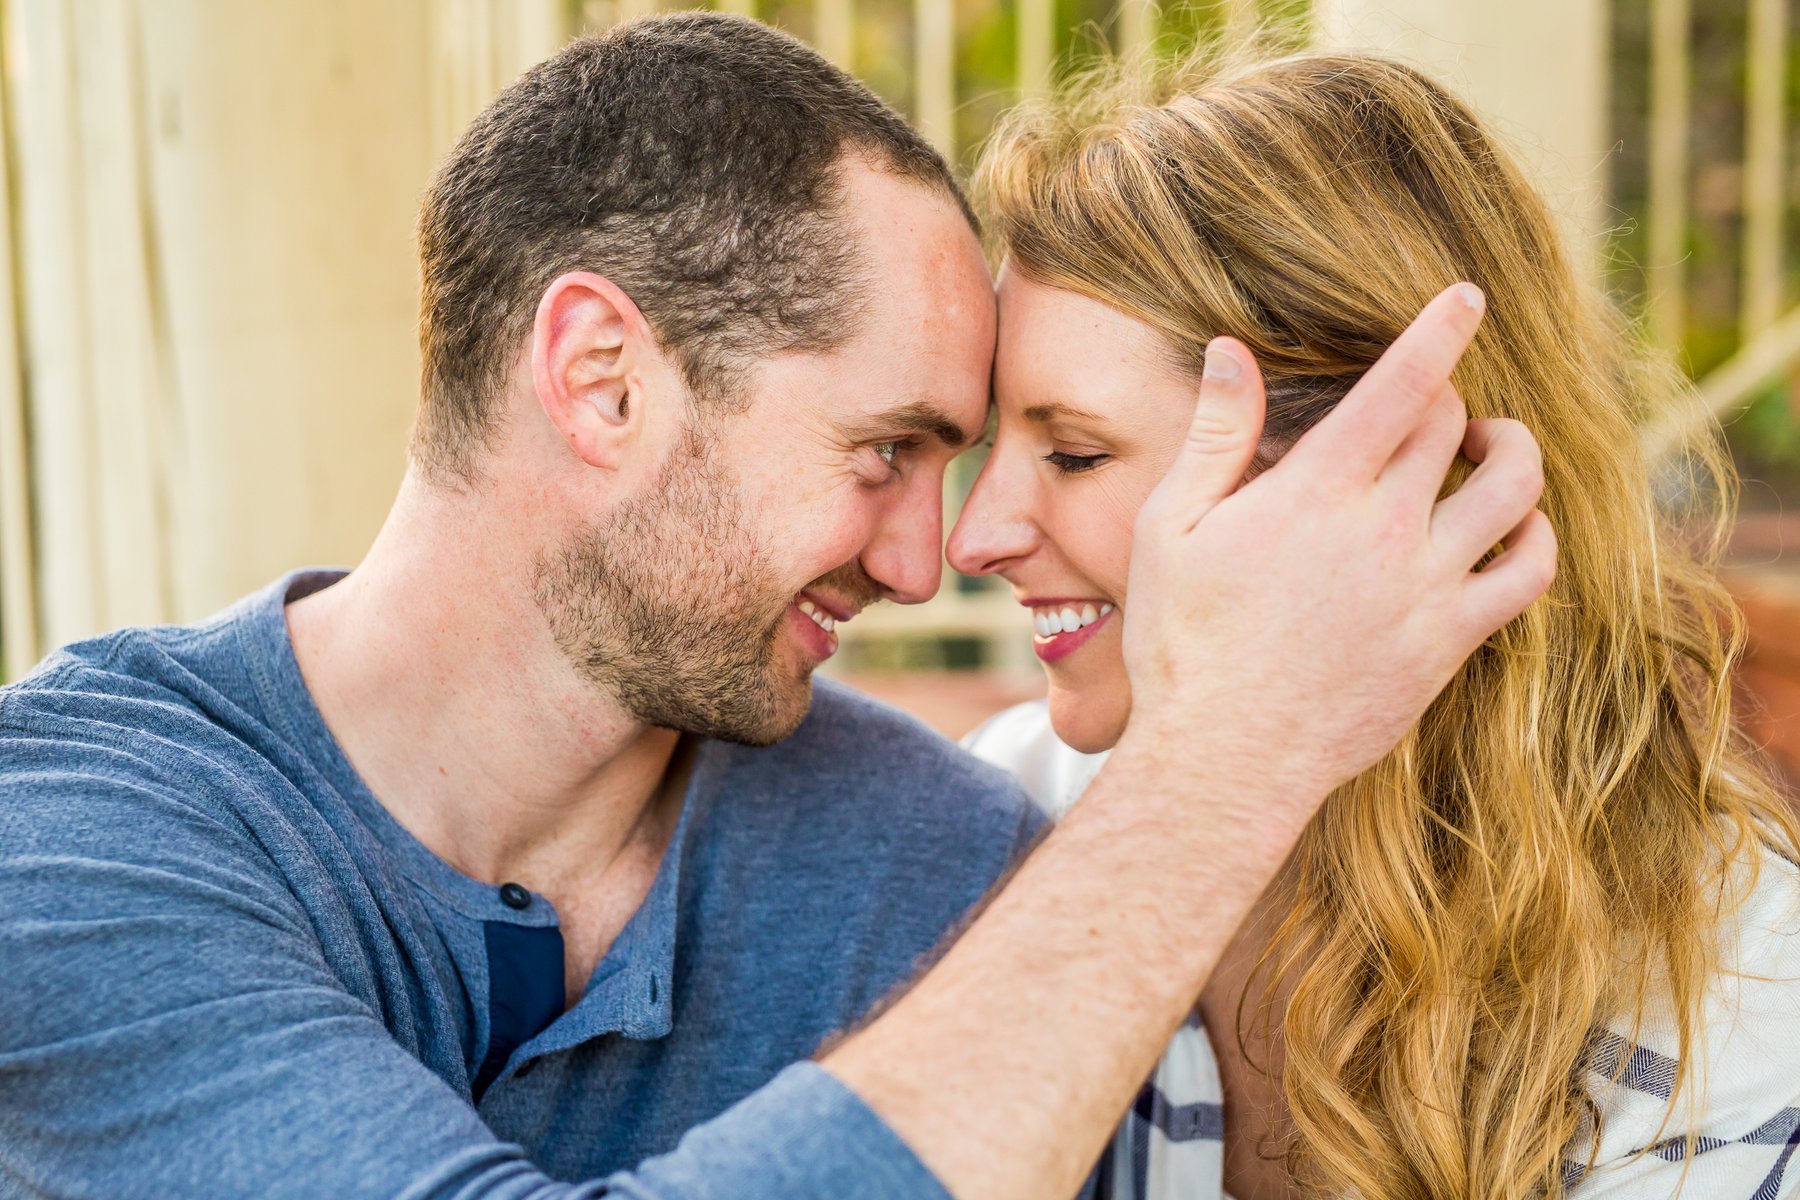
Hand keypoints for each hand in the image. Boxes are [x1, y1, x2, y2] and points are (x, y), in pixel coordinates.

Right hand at [1121, 283, 1555, 812]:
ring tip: (1487, 450)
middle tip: (1427, 408)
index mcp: (1315, 491)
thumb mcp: (1172, 527)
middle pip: (1454, 424)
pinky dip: (1537, 536)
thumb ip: (1213, 435)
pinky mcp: (1450, 641)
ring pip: (1514, 487)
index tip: (1467, 296)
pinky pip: (1530, 572)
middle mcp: (1384, 529)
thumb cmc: (1184, 642)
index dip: (1440, 329)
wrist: (1225, 757)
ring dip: (1510, 452)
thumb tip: (1228, 350)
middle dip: (1448, 398)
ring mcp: (1426, 587)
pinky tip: (1511, 529)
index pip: (1402, 385)